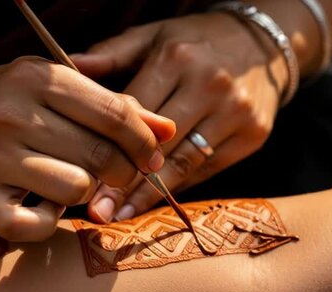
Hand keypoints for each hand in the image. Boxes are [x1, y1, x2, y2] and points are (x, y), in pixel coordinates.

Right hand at [0, 57, 174, 240]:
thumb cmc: (8, 101)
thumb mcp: (58, 88)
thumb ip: (114, 107)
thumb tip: (166, 130)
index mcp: (39, 78)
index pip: (114, 115)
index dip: (144, 142)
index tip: (151, 156)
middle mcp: (13, 114)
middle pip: (101, 155)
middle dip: (124, 172)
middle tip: (120, 174)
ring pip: (76, 188)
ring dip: (84, 192)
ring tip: (70, 180)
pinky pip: (33, 226)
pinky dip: (48, 223)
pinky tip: (44, 206)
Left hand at [72, 12, 287, 221]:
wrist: (262, 47)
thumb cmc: (196, 41)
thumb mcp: (155, 36)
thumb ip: (113, 53)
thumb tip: (69, 65)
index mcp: (176, 59)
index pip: (135, 113)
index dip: (107, 147)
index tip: (83, 176)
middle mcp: (209, 86)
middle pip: (160, 144)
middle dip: (126, 181)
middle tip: (99, 212)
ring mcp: (235, 113)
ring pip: (185, 162)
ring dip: (153, 193)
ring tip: (123, 215)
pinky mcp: (253, 134)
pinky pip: (209, 167)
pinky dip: (182, 184)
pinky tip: (159, 200)